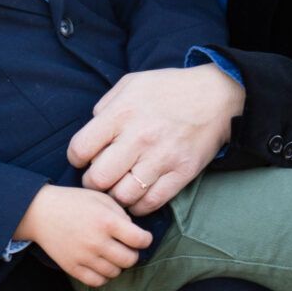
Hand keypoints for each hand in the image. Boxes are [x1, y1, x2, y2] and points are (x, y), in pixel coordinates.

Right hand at [16, 184, 153, 285]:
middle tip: (124, 246)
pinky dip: (103, 276)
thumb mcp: (100, 198)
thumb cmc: (73, 202)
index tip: (141, 237)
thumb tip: (135, 233)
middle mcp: (97, 241)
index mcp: (106, 221)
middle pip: (130, 260)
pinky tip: (100, 264)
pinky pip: (98, 282)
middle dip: (131, 253)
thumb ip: (121, 214)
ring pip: (115, 272)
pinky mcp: (72, 268)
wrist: (40, 212)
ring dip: (117, 265)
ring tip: (110, 254)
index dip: (145, 239)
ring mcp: (84, 257)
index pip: (140, 240)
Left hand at [68, 65, 243, 214]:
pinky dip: (138, 205)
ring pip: (123, 196)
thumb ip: (106, 107)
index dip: (76, 158)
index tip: (83, 158)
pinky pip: (151, 203)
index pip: (81, 149)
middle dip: (92, 181)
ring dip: (115, 196)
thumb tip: (91, 132)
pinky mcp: (181, 174)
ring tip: (118, 187)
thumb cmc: (168, 89)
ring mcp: (161, 158)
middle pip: (98, 179)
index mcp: (121, 114)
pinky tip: (136, 195)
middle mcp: (139, 138)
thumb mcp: (130, 84)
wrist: (215, 97)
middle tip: (99, 177)